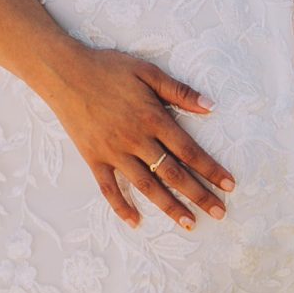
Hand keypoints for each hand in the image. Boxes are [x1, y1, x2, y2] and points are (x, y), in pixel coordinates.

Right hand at [37, 43, 234, 227]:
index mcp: (153, 118)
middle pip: (173, 173)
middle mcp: (136, 140)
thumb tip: (211, 106)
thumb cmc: (108, 68)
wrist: (64, 73)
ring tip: (190, 224)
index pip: (189, 150)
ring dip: (170, 207)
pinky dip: (122, 206)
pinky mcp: (94, 159)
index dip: (211, 169)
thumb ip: (179, 91)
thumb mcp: (147, 71)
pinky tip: (136, 222)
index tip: (229, 185)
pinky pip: (109, 188)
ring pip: (147, 186)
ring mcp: (114, 152)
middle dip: (199, 195)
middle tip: (220, 213)